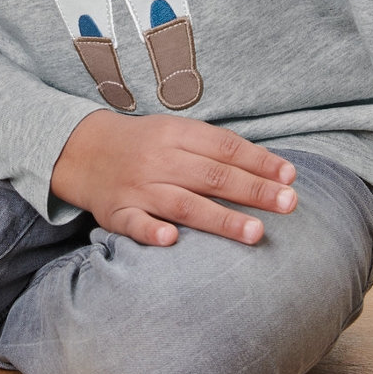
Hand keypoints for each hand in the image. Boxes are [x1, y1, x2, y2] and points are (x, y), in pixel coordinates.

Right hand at [50, 110, 297, 245]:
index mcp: (176, 134)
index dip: (259, 161)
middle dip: (253, 190)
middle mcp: (160, 160)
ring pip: (183, 204)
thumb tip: (270, 169)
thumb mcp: (176, 133)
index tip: (290, 176)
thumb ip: (217, 149)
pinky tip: (172, 241)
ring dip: (220, 218)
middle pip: (212, 176)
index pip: (225, 147)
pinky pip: (134, 224)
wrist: (82, 150)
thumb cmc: (144, 144)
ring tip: (256, 232)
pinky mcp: (117, 213)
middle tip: (289, 204)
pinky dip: (152, 231)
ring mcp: (138, 187)